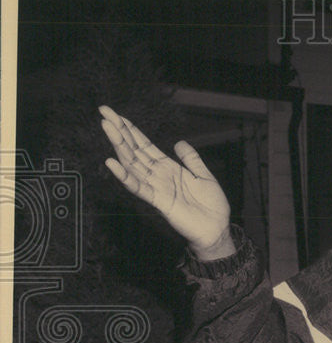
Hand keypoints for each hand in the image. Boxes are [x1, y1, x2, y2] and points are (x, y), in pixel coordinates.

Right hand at [99, 105, 234, 259]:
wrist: (217, 229)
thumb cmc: (212, 206)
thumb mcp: (204, 176)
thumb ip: (191, 159)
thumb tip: (179, 142)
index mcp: (168, 168)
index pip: (145, 145)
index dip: (131, 130)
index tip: (116, 114)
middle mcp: (158, 176)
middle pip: (134, 150)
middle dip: (119, 131)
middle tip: (104, 112)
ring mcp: (157, 187)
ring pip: (133, 164)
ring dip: (119, 146)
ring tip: (107, 128)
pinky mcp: (159, 201)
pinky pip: (139, 187)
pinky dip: (125, 176)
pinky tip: (112, 163)